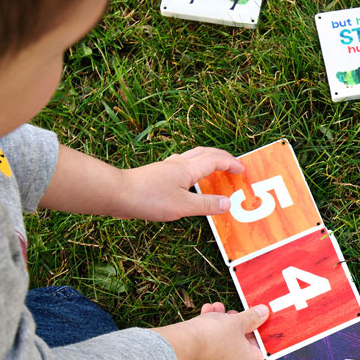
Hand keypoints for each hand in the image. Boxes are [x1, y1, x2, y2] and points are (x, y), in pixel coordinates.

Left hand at [117, 148, 244, 221]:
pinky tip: (189, 179)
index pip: (215, 160)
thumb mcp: (182, 206)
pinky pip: (182, 165)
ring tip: (216, 169)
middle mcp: (177, 164)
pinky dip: (194, 168)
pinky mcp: (156, 175)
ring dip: (208, 160)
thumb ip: (205, 204)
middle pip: (205, 153)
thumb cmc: (148, 198)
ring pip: (192, 157)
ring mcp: (166, 168)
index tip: (243, 170)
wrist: (116, 193)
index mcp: (187, 169)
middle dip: (222, 157)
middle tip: (234, 165)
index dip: (231, 163)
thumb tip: (227, 203)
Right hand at [154, 302, 267, 359]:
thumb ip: (252, 318)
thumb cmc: (214, 335)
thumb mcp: (237, 321)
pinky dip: (208, 332)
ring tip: (216, 307)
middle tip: (232, 312)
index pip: (259, 351)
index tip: (253, 320)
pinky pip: (209, 348)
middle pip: (240, 345)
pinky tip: (205, 313)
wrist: (181, 345)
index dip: (257, 334)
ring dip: (220, 324)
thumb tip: (265, 313)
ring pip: (223, 343)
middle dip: (236, 324)